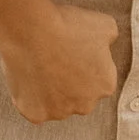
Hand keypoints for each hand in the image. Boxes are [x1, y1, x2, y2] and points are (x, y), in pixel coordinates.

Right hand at [0, 0, 122, 122]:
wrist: (32, 32)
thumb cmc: (67, 26)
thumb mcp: (104, 24)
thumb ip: (110, 39)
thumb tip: (107, 42)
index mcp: (105, 86)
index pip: (98, 80)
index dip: (84, 65)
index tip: (71, 53)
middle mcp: (86, 105)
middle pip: (79, 97)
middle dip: (70, 83)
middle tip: (56, 60)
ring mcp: (60, 112)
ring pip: (57, 105)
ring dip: (51, 92)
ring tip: (40, 67)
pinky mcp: (36, 115)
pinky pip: (34, 108)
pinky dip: (30, 97)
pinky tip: (28, 77)